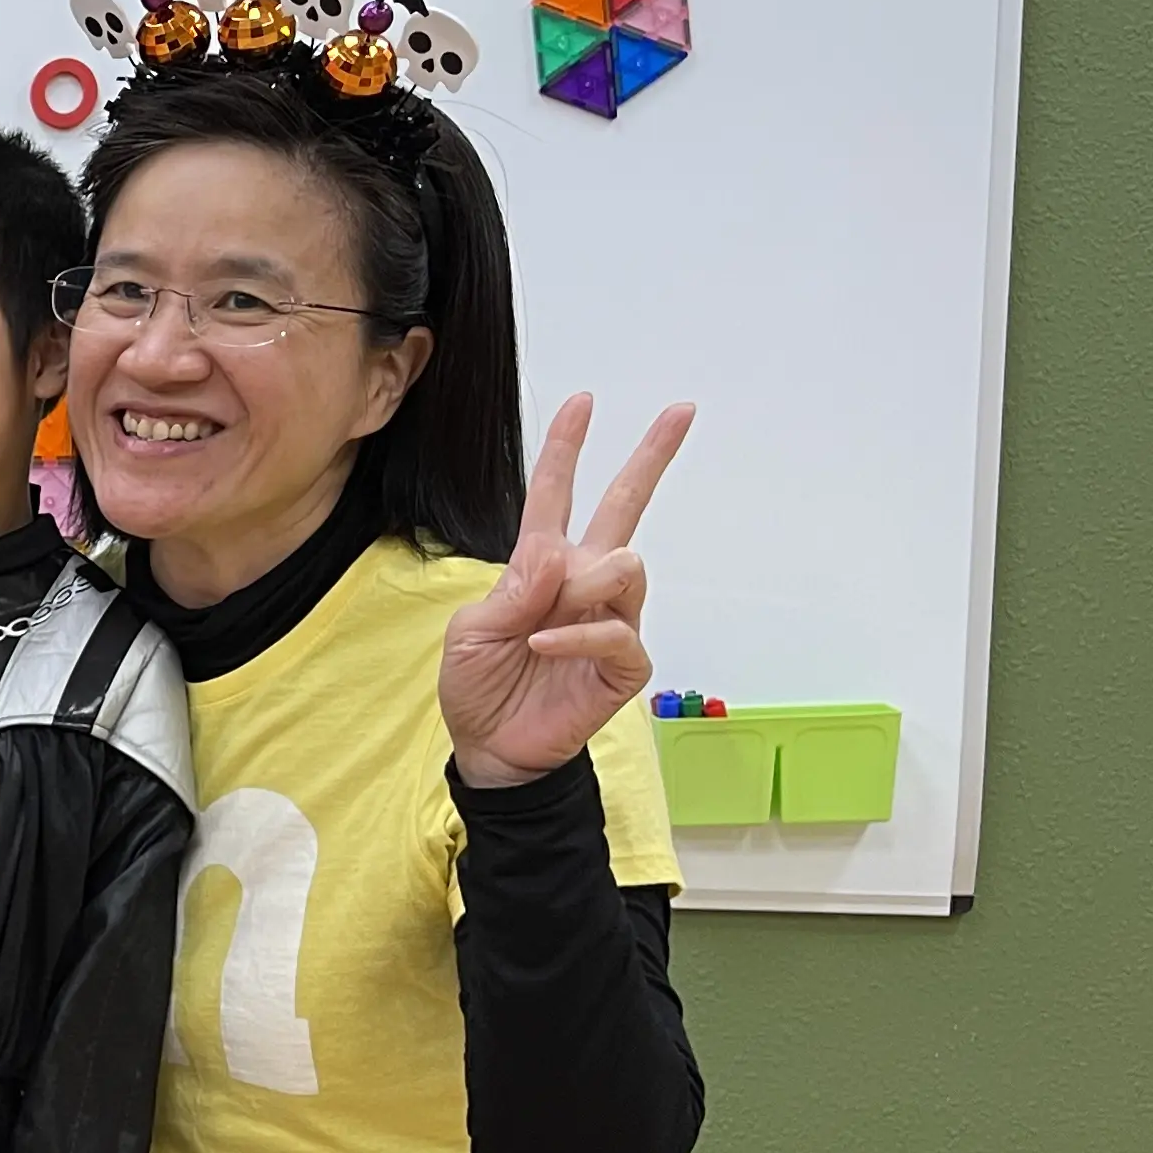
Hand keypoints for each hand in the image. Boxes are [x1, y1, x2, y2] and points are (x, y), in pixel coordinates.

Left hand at [440, 395, 695, 789]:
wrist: (492, 749)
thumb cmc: (480, 687)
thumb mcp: (473, 632)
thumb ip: (513, 589)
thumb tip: (555, 551)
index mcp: (541, 568)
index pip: (557, 498)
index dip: (567, 450)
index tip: (583, 403)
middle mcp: (583, 584)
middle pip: (625, 509)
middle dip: (651, 458)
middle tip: (679, 412)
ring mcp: (609, 621)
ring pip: (625, 566)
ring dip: (582, 586)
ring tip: (541, 623)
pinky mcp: (624, 664)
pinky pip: (617, 631)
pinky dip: (576, 636)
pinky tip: (543, 646)